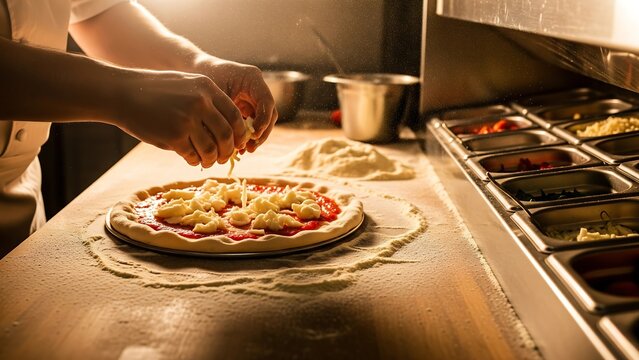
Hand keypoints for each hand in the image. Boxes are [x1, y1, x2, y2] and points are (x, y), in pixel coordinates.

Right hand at [114, 70, 245, 166]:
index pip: (235, 115)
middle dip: (229, 150)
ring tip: (208, 161)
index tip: (239, 142)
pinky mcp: (173, 136)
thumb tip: (230, 127)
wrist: (122, 93)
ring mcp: (187, 120)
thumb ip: (207, 100)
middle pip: (226, 135)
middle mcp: (200, 103)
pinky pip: (192, 155)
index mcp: (207, 88)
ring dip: (212, 159)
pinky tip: (191, 159)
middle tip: (224, 157)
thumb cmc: (155, 91)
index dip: (240, 133)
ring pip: (211, 149)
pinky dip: (194, 160)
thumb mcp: (186, 84)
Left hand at [193, 57, 277, 151]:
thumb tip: (234, 140)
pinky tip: (240, 148)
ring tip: (246, 150)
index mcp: (252, 78)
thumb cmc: (203, 79)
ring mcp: (253, 97)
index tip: (253, 135)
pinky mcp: (247, 106)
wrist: (194, 70)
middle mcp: (257, 87)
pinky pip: (253, 123)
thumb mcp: (214, 95)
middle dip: (262, 133)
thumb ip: (226, 114)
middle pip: (269, 113)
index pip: (266, 102)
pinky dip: (248, 135)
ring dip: (256, 137)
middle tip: (250, 148)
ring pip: (263, 121)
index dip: (263, 120)